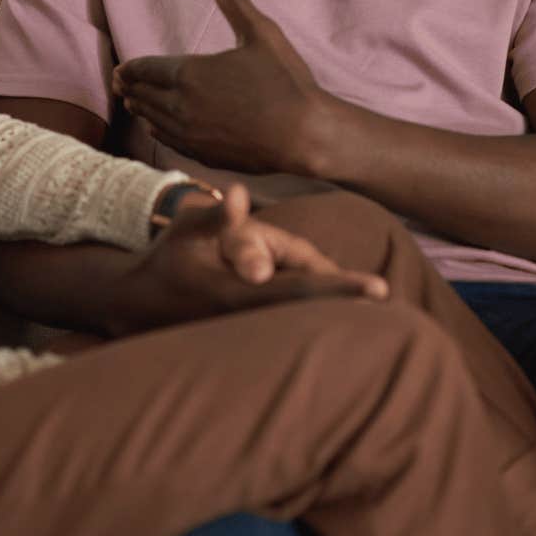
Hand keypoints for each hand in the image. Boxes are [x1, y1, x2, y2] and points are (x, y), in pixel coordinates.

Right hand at [106, 182, 387, 335]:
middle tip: (397, 298)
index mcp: (238, 293)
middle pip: (315, 315)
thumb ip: (219, 216)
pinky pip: (293, 332)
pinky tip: (354, 321)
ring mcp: (250, 337)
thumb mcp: (188, 229)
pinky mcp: (251, 342)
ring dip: (343, 318)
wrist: (138, 305)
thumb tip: (236, 193)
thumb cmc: (169, 258)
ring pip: (306, 327)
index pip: (301, 291)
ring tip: (387, 309)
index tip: (380, 288)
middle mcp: (249, 322)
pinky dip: (322, 324)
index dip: (342, 289)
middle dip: (355, 307)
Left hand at [113, 0, 335, 174]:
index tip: (120, 69)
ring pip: (151, 120)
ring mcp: (190, 134)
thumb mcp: (260, 31)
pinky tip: (156, 127)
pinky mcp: (202, 155)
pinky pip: (167, 141)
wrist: (305, 135)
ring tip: (132, 101)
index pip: (144, 69)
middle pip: (143, 95)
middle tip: (120, 83)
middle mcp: (181, 106)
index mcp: (190, 73)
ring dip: (140, 109)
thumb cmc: (285, 81)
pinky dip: (156, 130)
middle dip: (129, 88)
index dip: (129, 69)